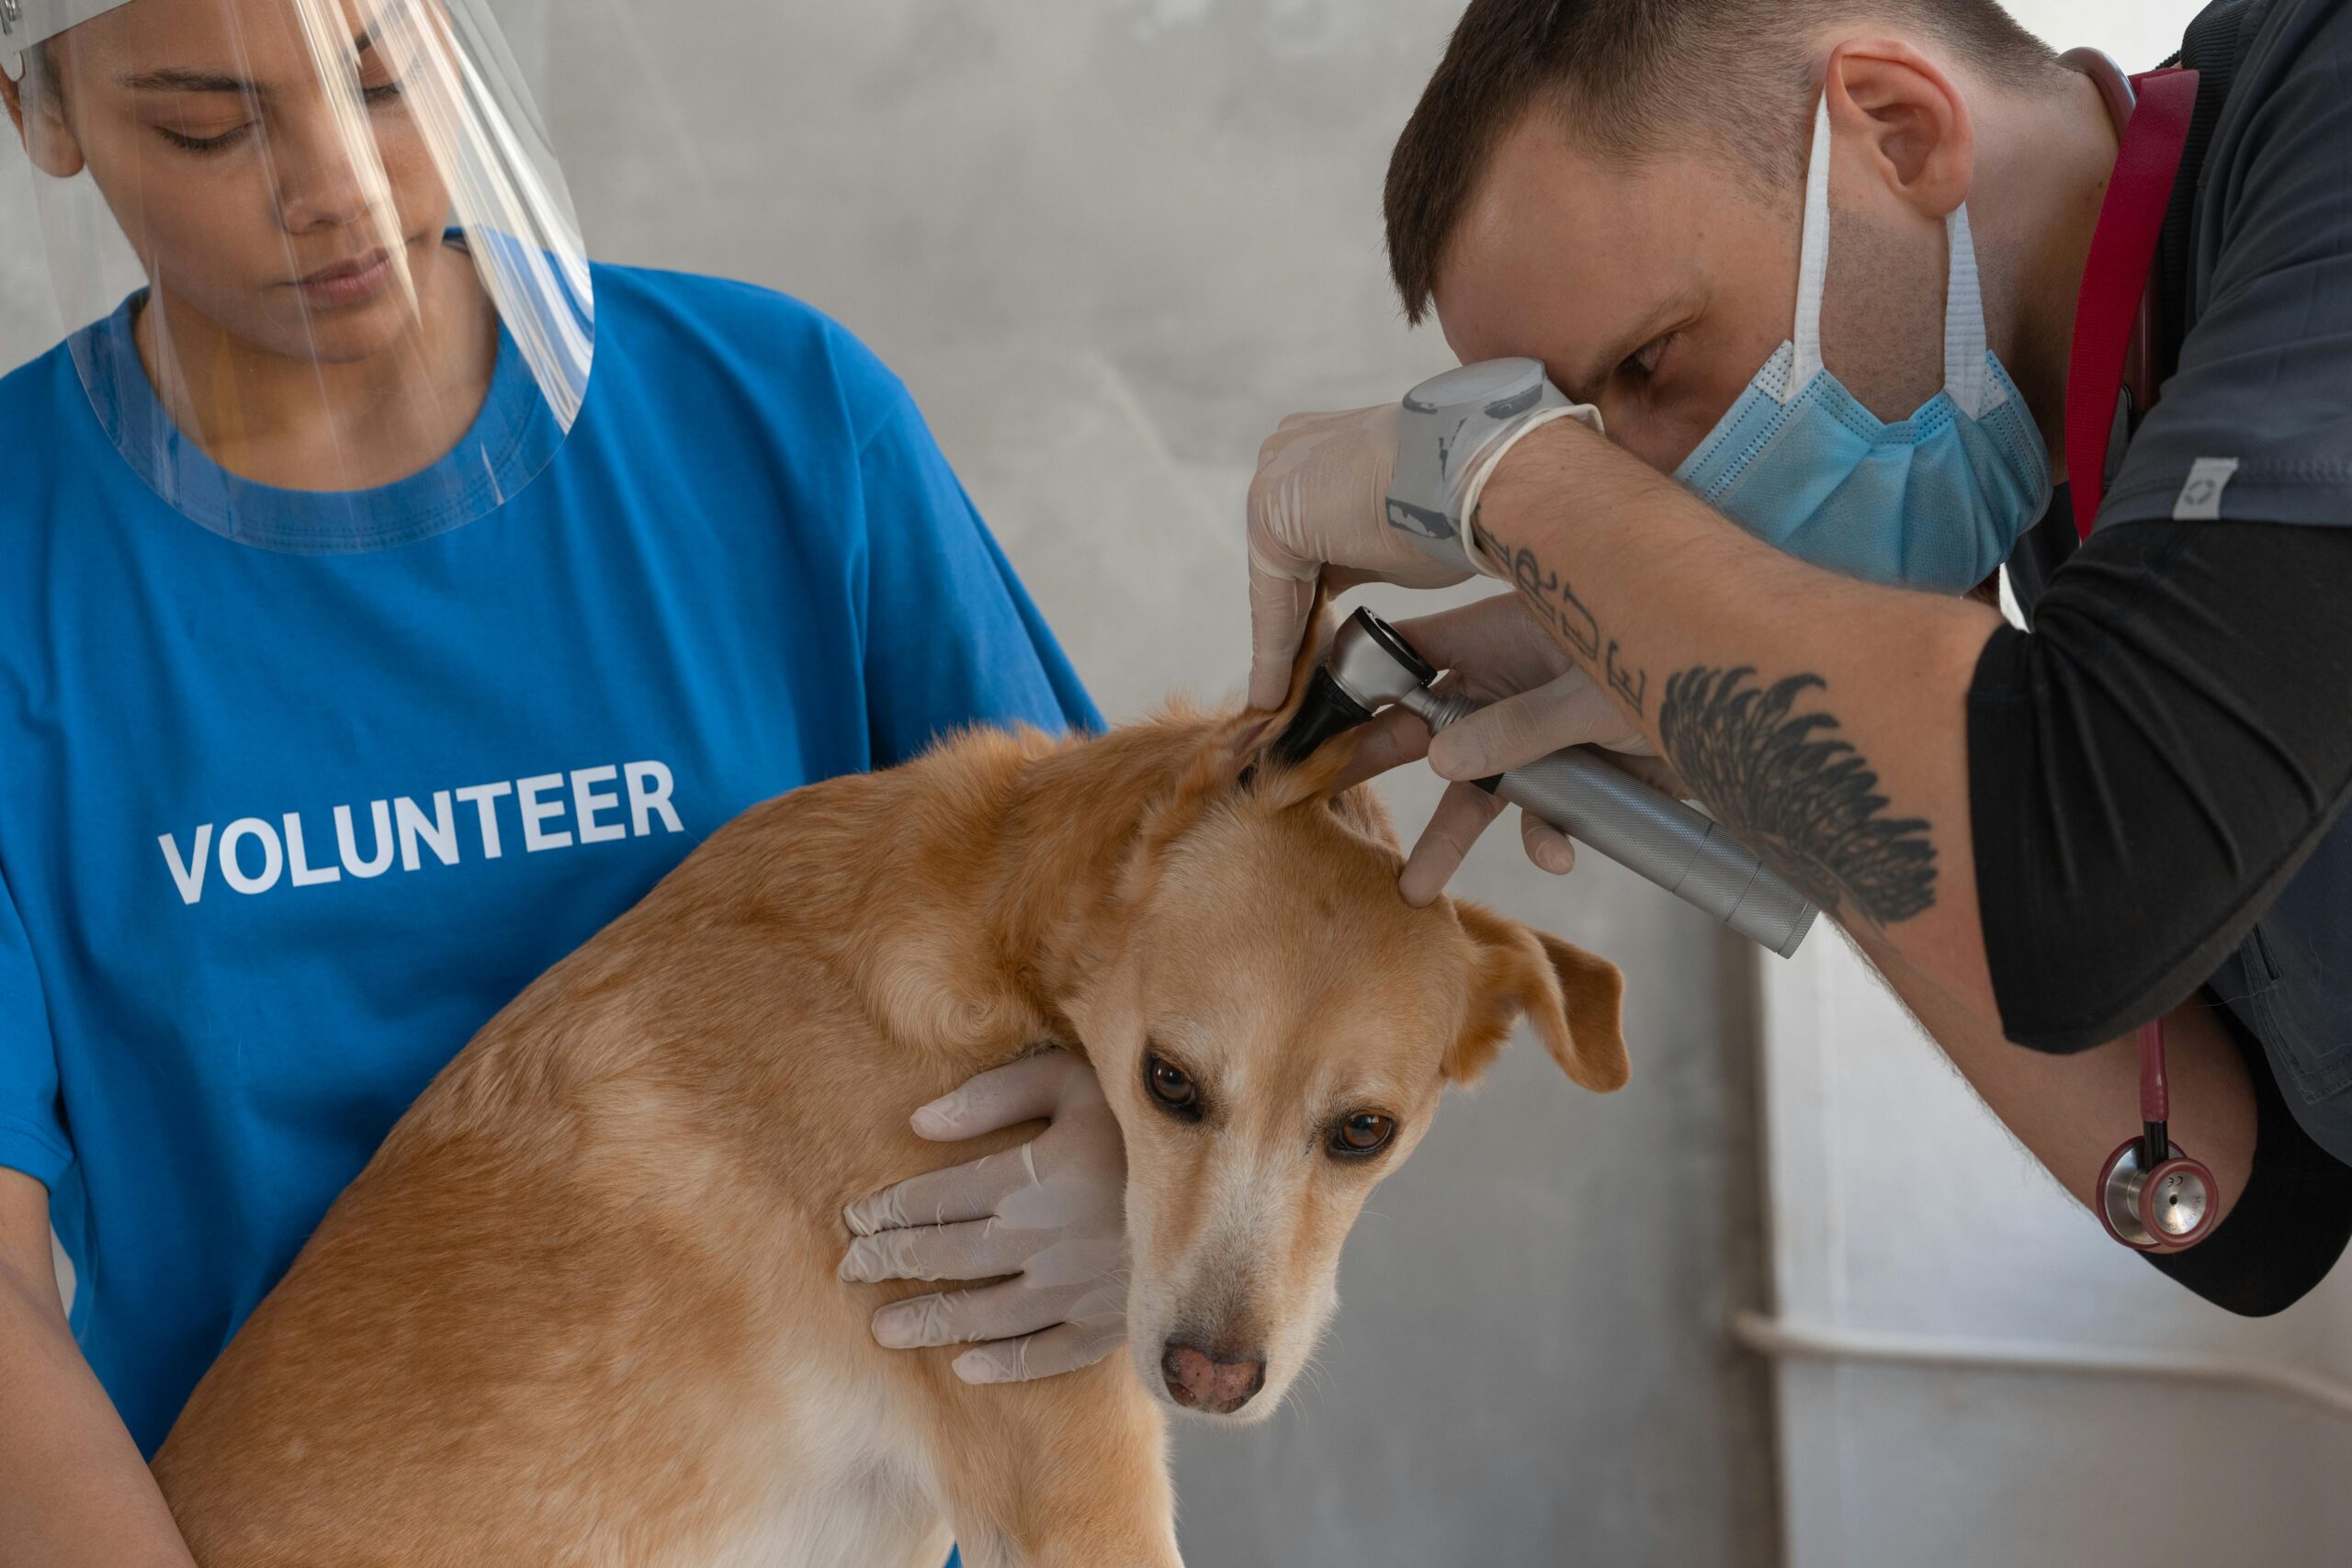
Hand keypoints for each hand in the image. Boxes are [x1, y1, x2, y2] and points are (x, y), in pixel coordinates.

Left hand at [839, 1049, 1126, 1384]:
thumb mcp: (1075, 1078)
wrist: (1238, 1176)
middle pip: (948, 1258)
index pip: (937, 1199)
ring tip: (885, 1330)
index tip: (855, 1219)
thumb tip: (920, 1123)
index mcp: (1032, 1177)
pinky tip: (969, 1367)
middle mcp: (1045, 1240)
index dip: (888, 1211)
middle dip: (892, 1265)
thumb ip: (997, 1094)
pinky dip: (1005, 1363)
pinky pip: (1048, 1354)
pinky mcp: (1113, 1321)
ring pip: (985, 1315)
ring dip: (929, 1322)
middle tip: (851, 1273)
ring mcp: (1079, 1288)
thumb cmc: (1145, 1115)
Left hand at [1246, 404, 1474, 708]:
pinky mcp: (1271, 519)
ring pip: (1277, 585)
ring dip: (1283, 646)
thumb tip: (1347, 578)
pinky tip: (1276, 694)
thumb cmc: (1460, 501)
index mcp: (1321, 446)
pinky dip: (1276, 652)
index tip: (1319, 643)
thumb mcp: (1397, 529)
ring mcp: (1274, 481)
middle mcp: (1288, 455)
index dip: (1312, 597)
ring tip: (1284, 700)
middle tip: (1298, 681)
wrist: (1477, 476)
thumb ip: (1361, 550)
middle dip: (1294, 622)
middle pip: (1286, 561)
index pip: (1307, 538)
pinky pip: (1274, 602)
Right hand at [1336, 593, 1684, 904]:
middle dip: (1380, 763)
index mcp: (1502, 635)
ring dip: (1452, 835)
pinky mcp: (1574, 774)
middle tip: (1319, 796)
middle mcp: (1511, 681)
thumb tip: (1441, 760)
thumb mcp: (1589, 694)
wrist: (1752, 712)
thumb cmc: (1675, 662)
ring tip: (1416, 888)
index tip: (1315, 722)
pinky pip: (1541, 812)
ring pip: (1480, 785)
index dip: (1362, 684)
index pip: (1410, 653)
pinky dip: (1545, 837)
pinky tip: (1557, 854)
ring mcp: (1540, 730)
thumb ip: (1516, 729)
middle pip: (1429, 725)